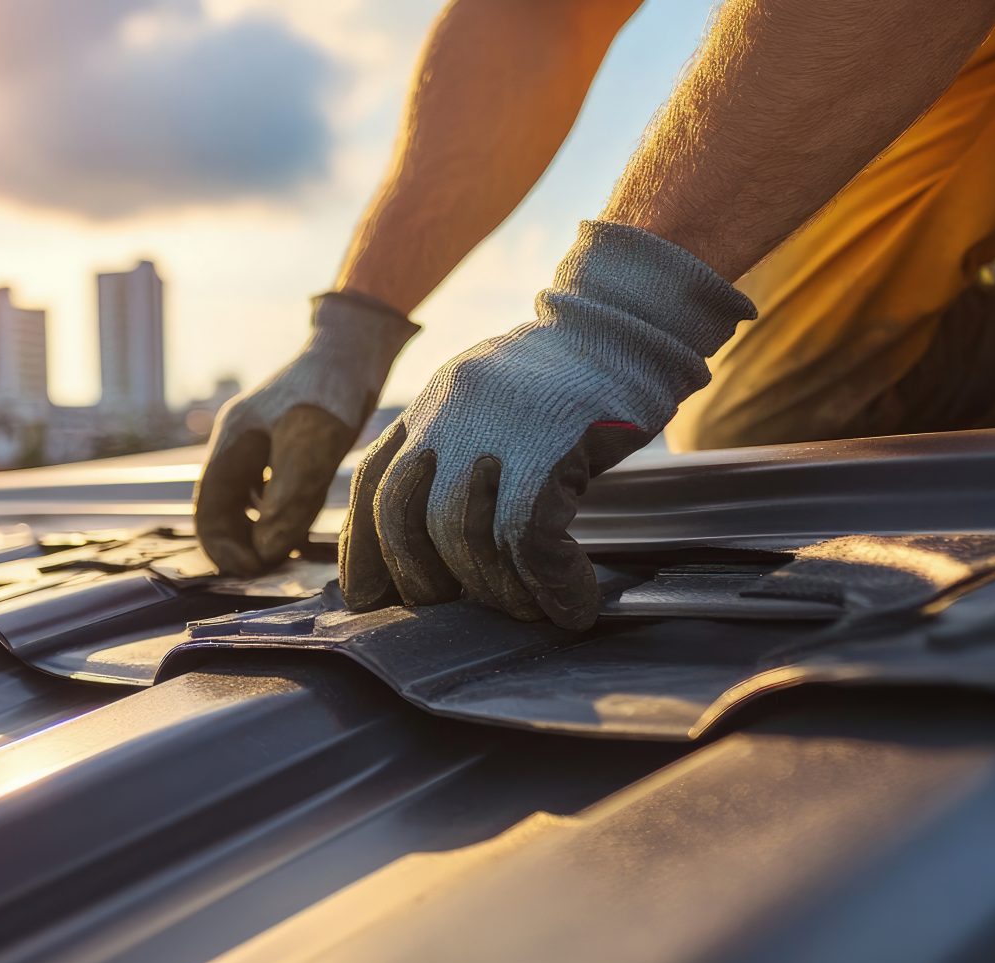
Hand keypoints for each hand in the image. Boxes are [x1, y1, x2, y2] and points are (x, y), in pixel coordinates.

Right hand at [195, 292, 418, 575]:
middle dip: (242, 543)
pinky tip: (303, 523)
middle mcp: (238, 445)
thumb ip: (286, 500)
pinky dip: (281, 513)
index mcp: (231, 444)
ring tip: (289, 551)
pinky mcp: (284, 444)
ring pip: (248, 503)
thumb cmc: (331, 392)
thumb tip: (265, 550)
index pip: (209, 512)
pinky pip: (271, 491)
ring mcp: (259, 444)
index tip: (256, 571)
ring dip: (262, 531)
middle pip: (224, 511)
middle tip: (275, 568)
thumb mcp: (311, 447)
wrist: (356, 348)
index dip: (225, 549)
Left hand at [339, 221, 754, 628]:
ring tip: (528, 608)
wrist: (631, 322)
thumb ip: (458, 456)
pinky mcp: (552, 442)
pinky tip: (573, 600)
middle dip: (424, 578)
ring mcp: (497, 425)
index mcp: (430, 405)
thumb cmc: (570, 382)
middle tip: (464, 606)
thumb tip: (439, 544)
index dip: (364, 550)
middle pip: (403, 516)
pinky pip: (530, 537)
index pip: (371, 483)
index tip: (368, 597)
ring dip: (497, 591)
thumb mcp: (491, 405)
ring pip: (464, 534)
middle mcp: (449, 412)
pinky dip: (550, 583)